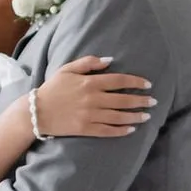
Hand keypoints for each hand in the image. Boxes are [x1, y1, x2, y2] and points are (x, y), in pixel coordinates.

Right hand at [35, 54, 155, 137]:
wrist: (37, 111)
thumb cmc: (53, 88)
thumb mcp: (67, 69)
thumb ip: (88, 63)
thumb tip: (110, 60)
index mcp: (90, 82)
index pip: (119, 81)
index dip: (136, 82)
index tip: (148, 85)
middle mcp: (93, 99)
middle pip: (123, 100)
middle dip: (141, 101)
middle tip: (153, 102)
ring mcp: (90, 115)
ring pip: (118, 116)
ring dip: (135, 116)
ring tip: (146, 116)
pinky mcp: (86, 129)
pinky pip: (108, 130)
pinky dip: (121, 130)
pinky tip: (131, 129)